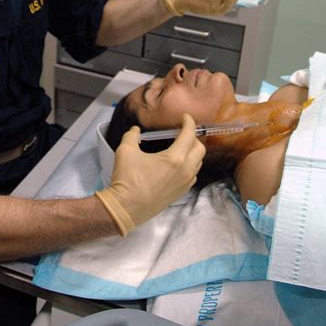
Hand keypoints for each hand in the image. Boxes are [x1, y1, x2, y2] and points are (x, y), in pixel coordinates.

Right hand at [95, 114, 204, 234]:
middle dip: (193, 137)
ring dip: (192, 152)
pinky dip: (189, 165)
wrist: (126, 208)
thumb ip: (132, 135)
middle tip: (181, 133)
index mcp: (175, 158)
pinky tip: (176, 164)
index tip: (185, 117)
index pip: (189, 135)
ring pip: (198, 163)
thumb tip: (135, 130)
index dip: (189, 123)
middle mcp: (185, 170)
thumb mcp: (125, 151)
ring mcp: (185, 183)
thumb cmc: (127, 178)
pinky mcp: (181, 193)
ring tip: (179, 147)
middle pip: (200, 149)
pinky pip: (192, 175)